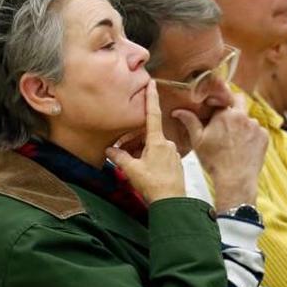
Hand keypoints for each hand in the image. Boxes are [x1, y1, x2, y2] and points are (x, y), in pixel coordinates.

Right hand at [106, 80, 185, 203]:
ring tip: (132, 166)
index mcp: (157, 141)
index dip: (151, 98)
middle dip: (134, 142)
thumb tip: (109, 150)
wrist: (172, 203)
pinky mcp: (176, 164)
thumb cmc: (153, 185)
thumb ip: (119, 157)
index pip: (153, 114)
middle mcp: (167, 144)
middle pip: (147, 136)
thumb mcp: (131, 170)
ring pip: (153, 148)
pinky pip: (160, 156)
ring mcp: (173, 154)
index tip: (152, 83)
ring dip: (141, 152)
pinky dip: (150, 159)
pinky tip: (144, 171)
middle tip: (121, 151)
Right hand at [173, 92, 267, 211]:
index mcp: (225, 114)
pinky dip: (252, 136)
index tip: (216, 114)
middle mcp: (242, 116)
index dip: (218, 106)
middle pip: (239, 101)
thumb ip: (190, 121)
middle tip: (226, 123)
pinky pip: (257, 131)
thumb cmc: (214, 161)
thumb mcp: (198, 141)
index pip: (222, 100)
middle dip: (233, 107)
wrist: (235, 180)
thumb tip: (178, 111)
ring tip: (234, 142)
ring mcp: (256, 126)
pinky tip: (243, 148)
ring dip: (243, 124)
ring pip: (248, 119)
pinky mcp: (264, 137)